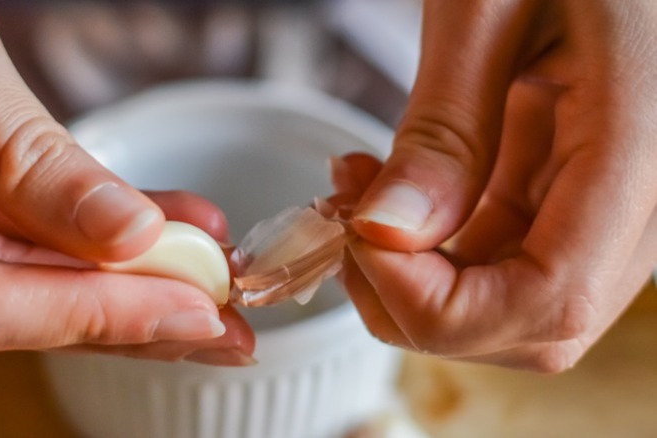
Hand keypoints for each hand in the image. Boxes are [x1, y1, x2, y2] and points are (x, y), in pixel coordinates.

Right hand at [0, 1, 253, 364]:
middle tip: (225, 324)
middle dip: (129, 315)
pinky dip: (93, 220)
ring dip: (126, 271)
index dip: (89, 317)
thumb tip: (126, 231)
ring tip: (213, 271)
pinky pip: (21, 217)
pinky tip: (164, 221)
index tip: (190, 311)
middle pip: (13, 306)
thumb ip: (16, 146)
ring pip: (28, 267)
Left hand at [344, 0, 656, 371]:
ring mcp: (607, 197)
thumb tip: (388, 233)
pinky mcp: (571, 184)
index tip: (358, 244)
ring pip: (510, 297)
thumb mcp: (487, 9)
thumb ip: (446, 127)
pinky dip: (432, 244)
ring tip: (355, 195)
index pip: (550, 301)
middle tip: (345, 228)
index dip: (440, 307)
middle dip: (416, 302)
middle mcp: (637, 194)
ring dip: (415, 273)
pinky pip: (502, 250)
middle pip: (530, 323)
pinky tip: (386, 191)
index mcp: (638, 146)